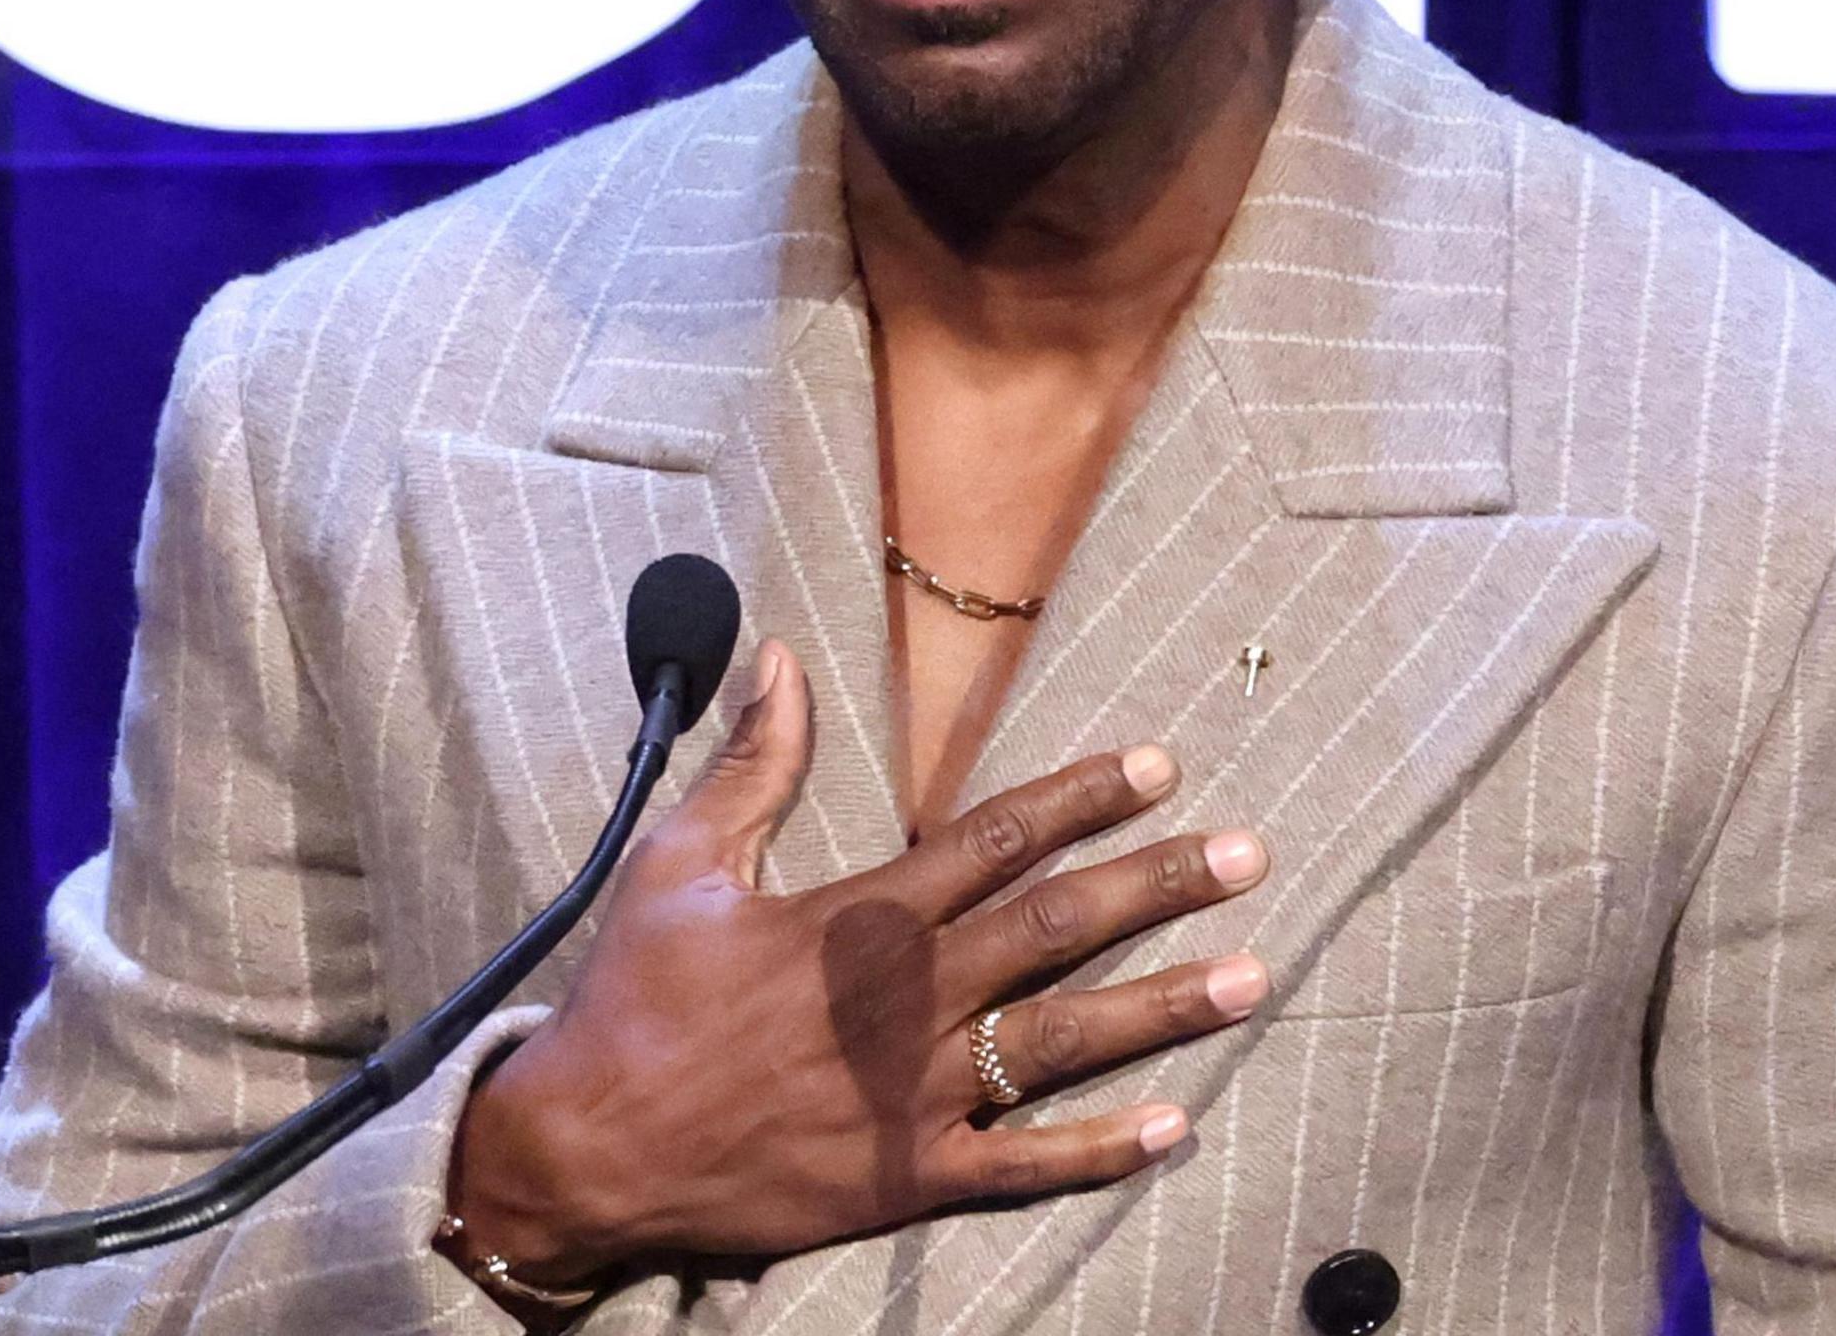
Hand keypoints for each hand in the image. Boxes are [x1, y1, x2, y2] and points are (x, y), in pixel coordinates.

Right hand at [444, 639, 1272, 1289]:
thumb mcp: (679, 862)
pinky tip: (1171, 1126)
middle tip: (1248, 855)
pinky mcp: (904, 1177)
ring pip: (1062, 1038)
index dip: (1086, 797)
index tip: (1159, 768)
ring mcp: (913, 1094)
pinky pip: (1020, 1166)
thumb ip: (754, 763)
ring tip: (1250, 976)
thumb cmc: (633, 1001)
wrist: (585, 1152)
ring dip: (1162, 1005)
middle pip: (1058, 925)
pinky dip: (1098, 1152)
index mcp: (860, 917)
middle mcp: (906, 998)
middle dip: (1160, 884)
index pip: (999, 837)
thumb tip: (779, 658)